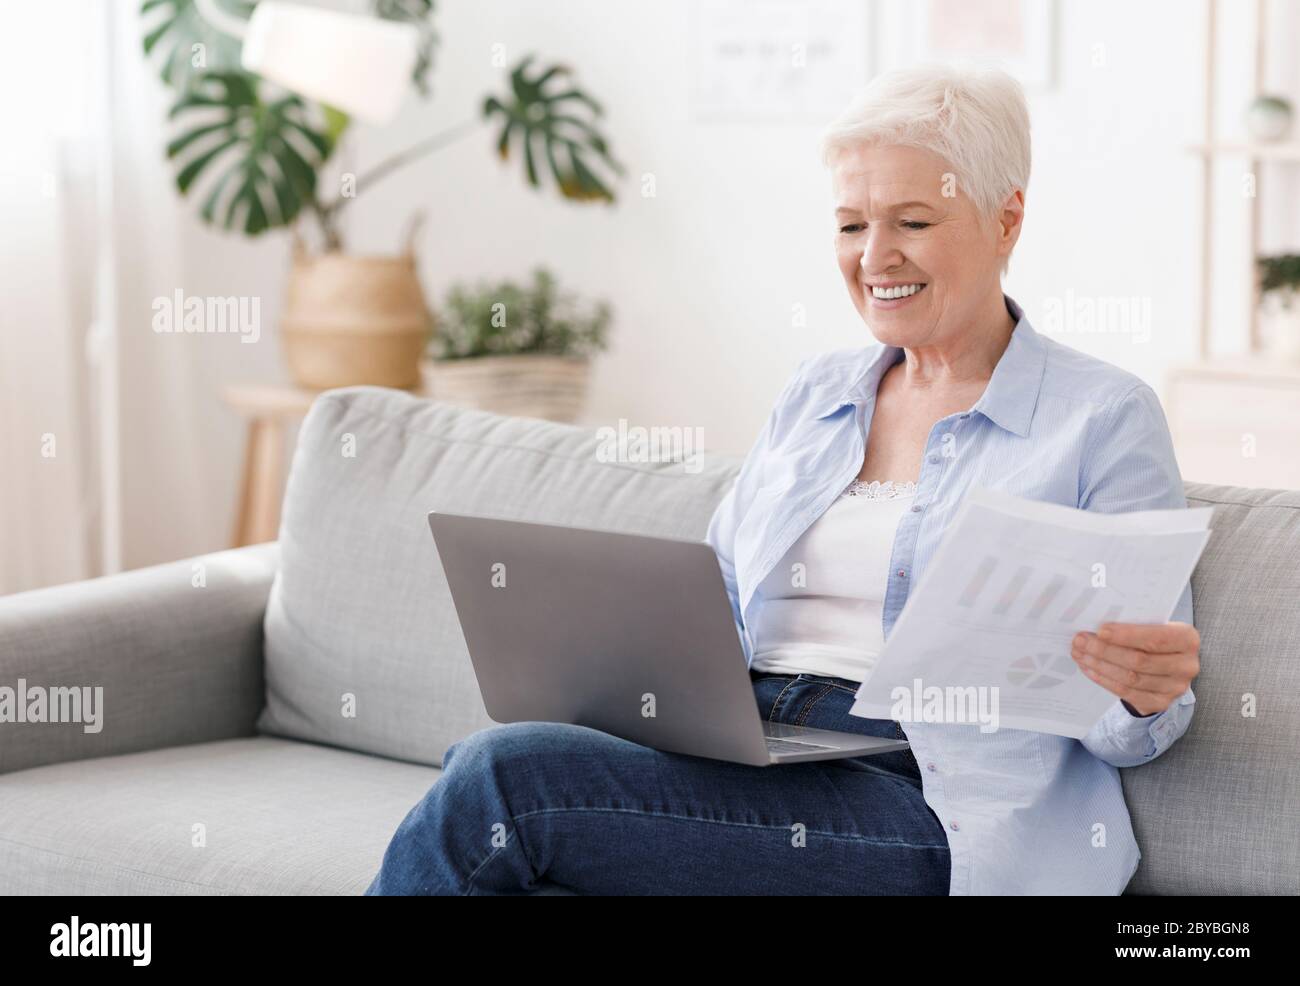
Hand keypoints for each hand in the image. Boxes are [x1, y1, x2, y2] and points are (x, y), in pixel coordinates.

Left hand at [1070, 621, 1199, 716]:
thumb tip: (1095, 622)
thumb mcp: (1152, 626)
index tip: (1100, 630)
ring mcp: (1175, 687)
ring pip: (1130, 677)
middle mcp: (1187, 665)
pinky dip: (1103, 679)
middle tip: (1080, 641)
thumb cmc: (1153, 639)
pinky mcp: (1161, 703)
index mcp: (1188, 639)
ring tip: (1079, 653)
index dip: (1127, 635)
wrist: (1166, 667)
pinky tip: (1088, 668)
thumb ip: (1133, 624)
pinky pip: (1126, 692)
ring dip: (1099, 665)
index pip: (1156, 638)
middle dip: (1104, 650)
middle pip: (1139, 660)